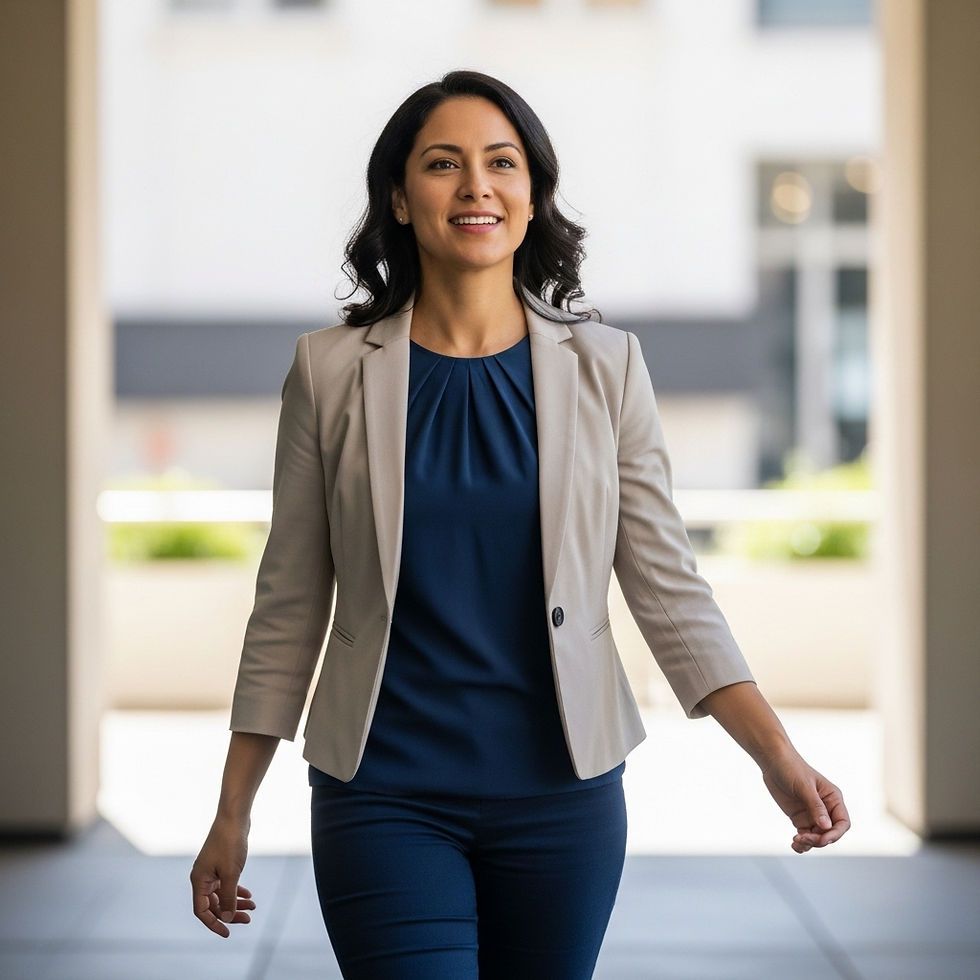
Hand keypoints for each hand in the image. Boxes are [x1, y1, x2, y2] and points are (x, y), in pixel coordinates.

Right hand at [190, 816, 255, 936]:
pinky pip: (226, 883)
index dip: (214, 924)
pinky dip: (236, 890)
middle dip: (230, 913)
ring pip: (221, 894)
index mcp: (199, 881)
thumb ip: (229, 897)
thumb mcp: (231, 873)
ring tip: (253, 907)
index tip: (228, 933)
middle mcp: (202, 877)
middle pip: (214, 904)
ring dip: (235, 901)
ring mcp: (211, 870)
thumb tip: (228, 918)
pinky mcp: (220, 864)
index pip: (202, 911)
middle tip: (248, 919)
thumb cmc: (230, 843)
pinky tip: (248, 894)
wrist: (234, 817)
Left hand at [761, 750, 850, 853]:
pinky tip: (794, 844)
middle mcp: (825, 808)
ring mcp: (812, 814)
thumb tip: (826, 827)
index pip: (842, 823)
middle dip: (819, 840)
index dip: (835, 834)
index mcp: (833, 798)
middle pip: (830, 833)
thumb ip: (816, 807)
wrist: (773, 761)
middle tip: (803, 838)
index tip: (823, 839)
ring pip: (817, 837)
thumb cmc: (791, 768)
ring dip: (809, 844)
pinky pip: (805, 835)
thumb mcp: (804, 786)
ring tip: (796, 842)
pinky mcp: (800, 818)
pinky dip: (802, 843)